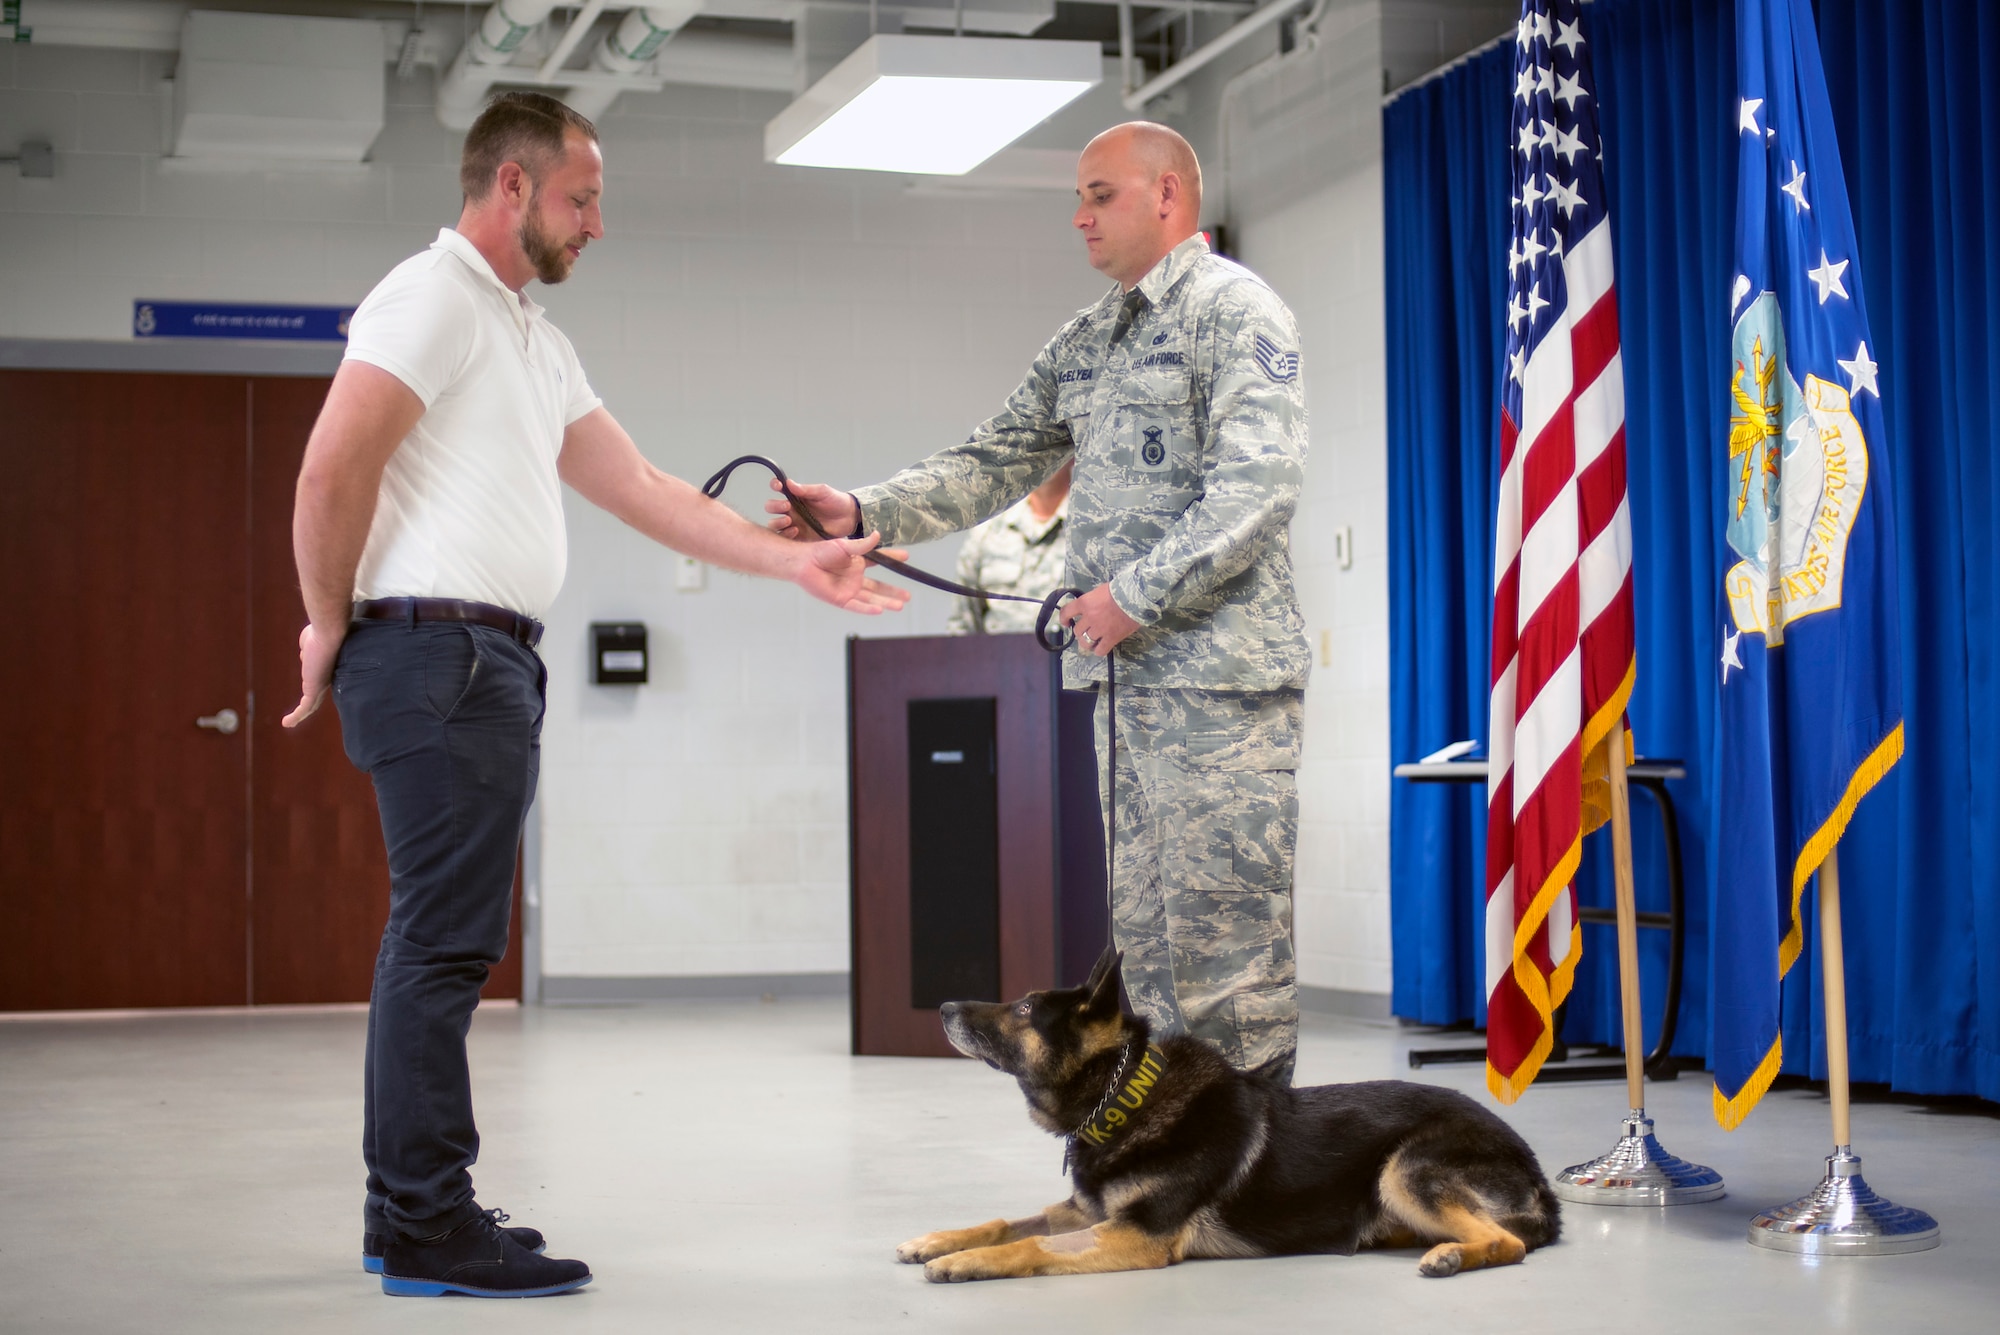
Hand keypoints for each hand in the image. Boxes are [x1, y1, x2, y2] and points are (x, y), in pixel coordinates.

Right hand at [281, 622, 343, 727]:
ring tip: (291, 721)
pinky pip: (304, 707)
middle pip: (318, 694)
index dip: (313, 684)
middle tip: (301, 712)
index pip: (320, 680)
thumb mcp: (310, 641)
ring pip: (312, 704)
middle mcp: (326, 678)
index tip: (307, 689)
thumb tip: (306, 652)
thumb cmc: (320, 631)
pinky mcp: (314, 690)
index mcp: (326, 667)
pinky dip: (296, 716)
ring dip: (301, 714)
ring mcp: (321, 685)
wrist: (328, 632)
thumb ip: (308, 648)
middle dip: (310, 703)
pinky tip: (286, 724)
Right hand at [765, 478, 858, 542]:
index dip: (775, 486)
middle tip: (787, 506)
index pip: (779, 489)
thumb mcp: (823, 492)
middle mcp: (791, 511)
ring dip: (777, 521)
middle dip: (775, 506)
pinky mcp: (799, 537)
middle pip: (771, 508)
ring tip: (789, 521)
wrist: (849, 518)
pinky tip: (795, 531)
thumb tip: (789, 483)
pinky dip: (786, 534)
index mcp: (795, 497)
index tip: (778, 486)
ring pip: (775, 523)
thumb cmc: (836, 502)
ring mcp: (794, 524)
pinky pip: (786, 537)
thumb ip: (806, 490)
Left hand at [794, 532, 911, 613]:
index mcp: (858, 563)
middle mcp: (855, 578)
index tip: (906, 557)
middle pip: (879, 588)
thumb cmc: (820, 552)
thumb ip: (862, 544)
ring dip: (886, 602)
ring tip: (901, 605)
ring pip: (871, 599)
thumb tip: (878, 536)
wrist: (803, 562)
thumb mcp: (844, 546)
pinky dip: (868, 609)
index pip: (880, 562)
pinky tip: (880, 610)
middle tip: (908, 596)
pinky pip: (856, 605)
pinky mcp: (840, 599)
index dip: (892, 559)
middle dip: (893, 592)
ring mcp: (849, 590)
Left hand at [1058, 584, 1140, 656]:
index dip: (1063, 619)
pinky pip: (1100, 650)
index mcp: (1085, 603)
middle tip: (1086, 630)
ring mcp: (1100, 629)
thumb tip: (1088, 607)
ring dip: (1087, 643)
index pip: (1066, 612)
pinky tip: (1101, 647)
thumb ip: (1091, 601)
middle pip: (1077, 630)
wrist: (1136, 596)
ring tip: (1092, 642)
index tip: (1066, 622)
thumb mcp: (1100, 591)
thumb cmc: (1120, 590)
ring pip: (1085, 642)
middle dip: (1080, 631)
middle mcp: (1089, 617)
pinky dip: (1099, 650)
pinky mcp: (1111, 638)